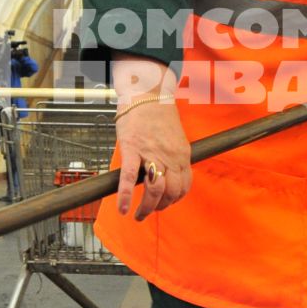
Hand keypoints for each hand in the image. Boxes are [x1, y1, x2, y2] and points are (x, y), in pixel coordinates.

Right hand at [112, 58, 192, 219]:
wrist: (146, 93)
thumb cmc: (157, 114)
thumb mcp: (174, 138)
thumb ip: (173, 156)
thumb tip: (167, 173)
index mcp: (182, 154)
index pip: (184, 186)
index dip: (175, 199)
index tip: (166, 204)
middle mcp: (170, 156)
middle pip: (171, 192)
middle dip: (160, 207)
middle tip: (148, 212)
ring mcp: (152, 153)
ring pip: (154, 190)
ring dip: (146, 208)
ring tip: (137, 215)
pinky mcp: (132, 149)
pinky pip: (128, 177)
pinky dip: (125, 195)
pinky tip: (122, 208)